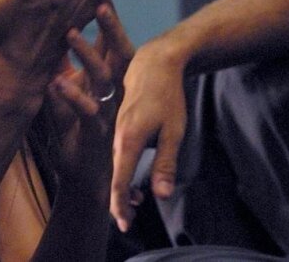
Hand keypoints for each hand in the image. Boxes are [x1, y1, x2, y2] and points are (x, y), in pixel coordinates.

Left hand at [47, 1, 135, 193]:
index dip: (108, 17)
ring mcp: (108, 110)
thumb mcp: (66, 93)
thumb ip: (61, 68)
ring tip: (70, 33)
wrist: (84, 179)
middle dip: (111, 27)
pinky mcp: (98, 132)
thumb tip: (51, 36)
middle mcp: (112, 91)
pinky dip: (72, 96)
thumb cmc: (76, 133)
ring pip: (105, 77)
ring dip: (87, 54)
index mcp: (106, 79)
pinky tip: (58, 82)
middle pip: (119, 52)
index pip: (111, 42)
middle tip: (100, 0)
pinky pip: (87, 111)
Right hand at [110, 37, 188, 231]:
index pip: (120, 182)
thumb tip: (162, 195)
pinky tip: (133, 177)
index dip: (121, 206)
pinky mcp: (121, 122)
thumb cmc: (168, 95)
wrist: (155, 62)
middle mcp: (117, 137)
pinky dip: (124, 169)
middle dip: (120, 201)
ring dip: (122, 185)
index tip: (125, 226)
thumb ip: (165, 163)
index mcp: (128, 141)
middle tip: (128, 222)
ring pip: (117, 164)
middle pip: (115, 176)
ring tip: (133, 205)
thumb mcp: (173, 131)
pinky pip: (119, 152)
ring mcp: (117, 128)